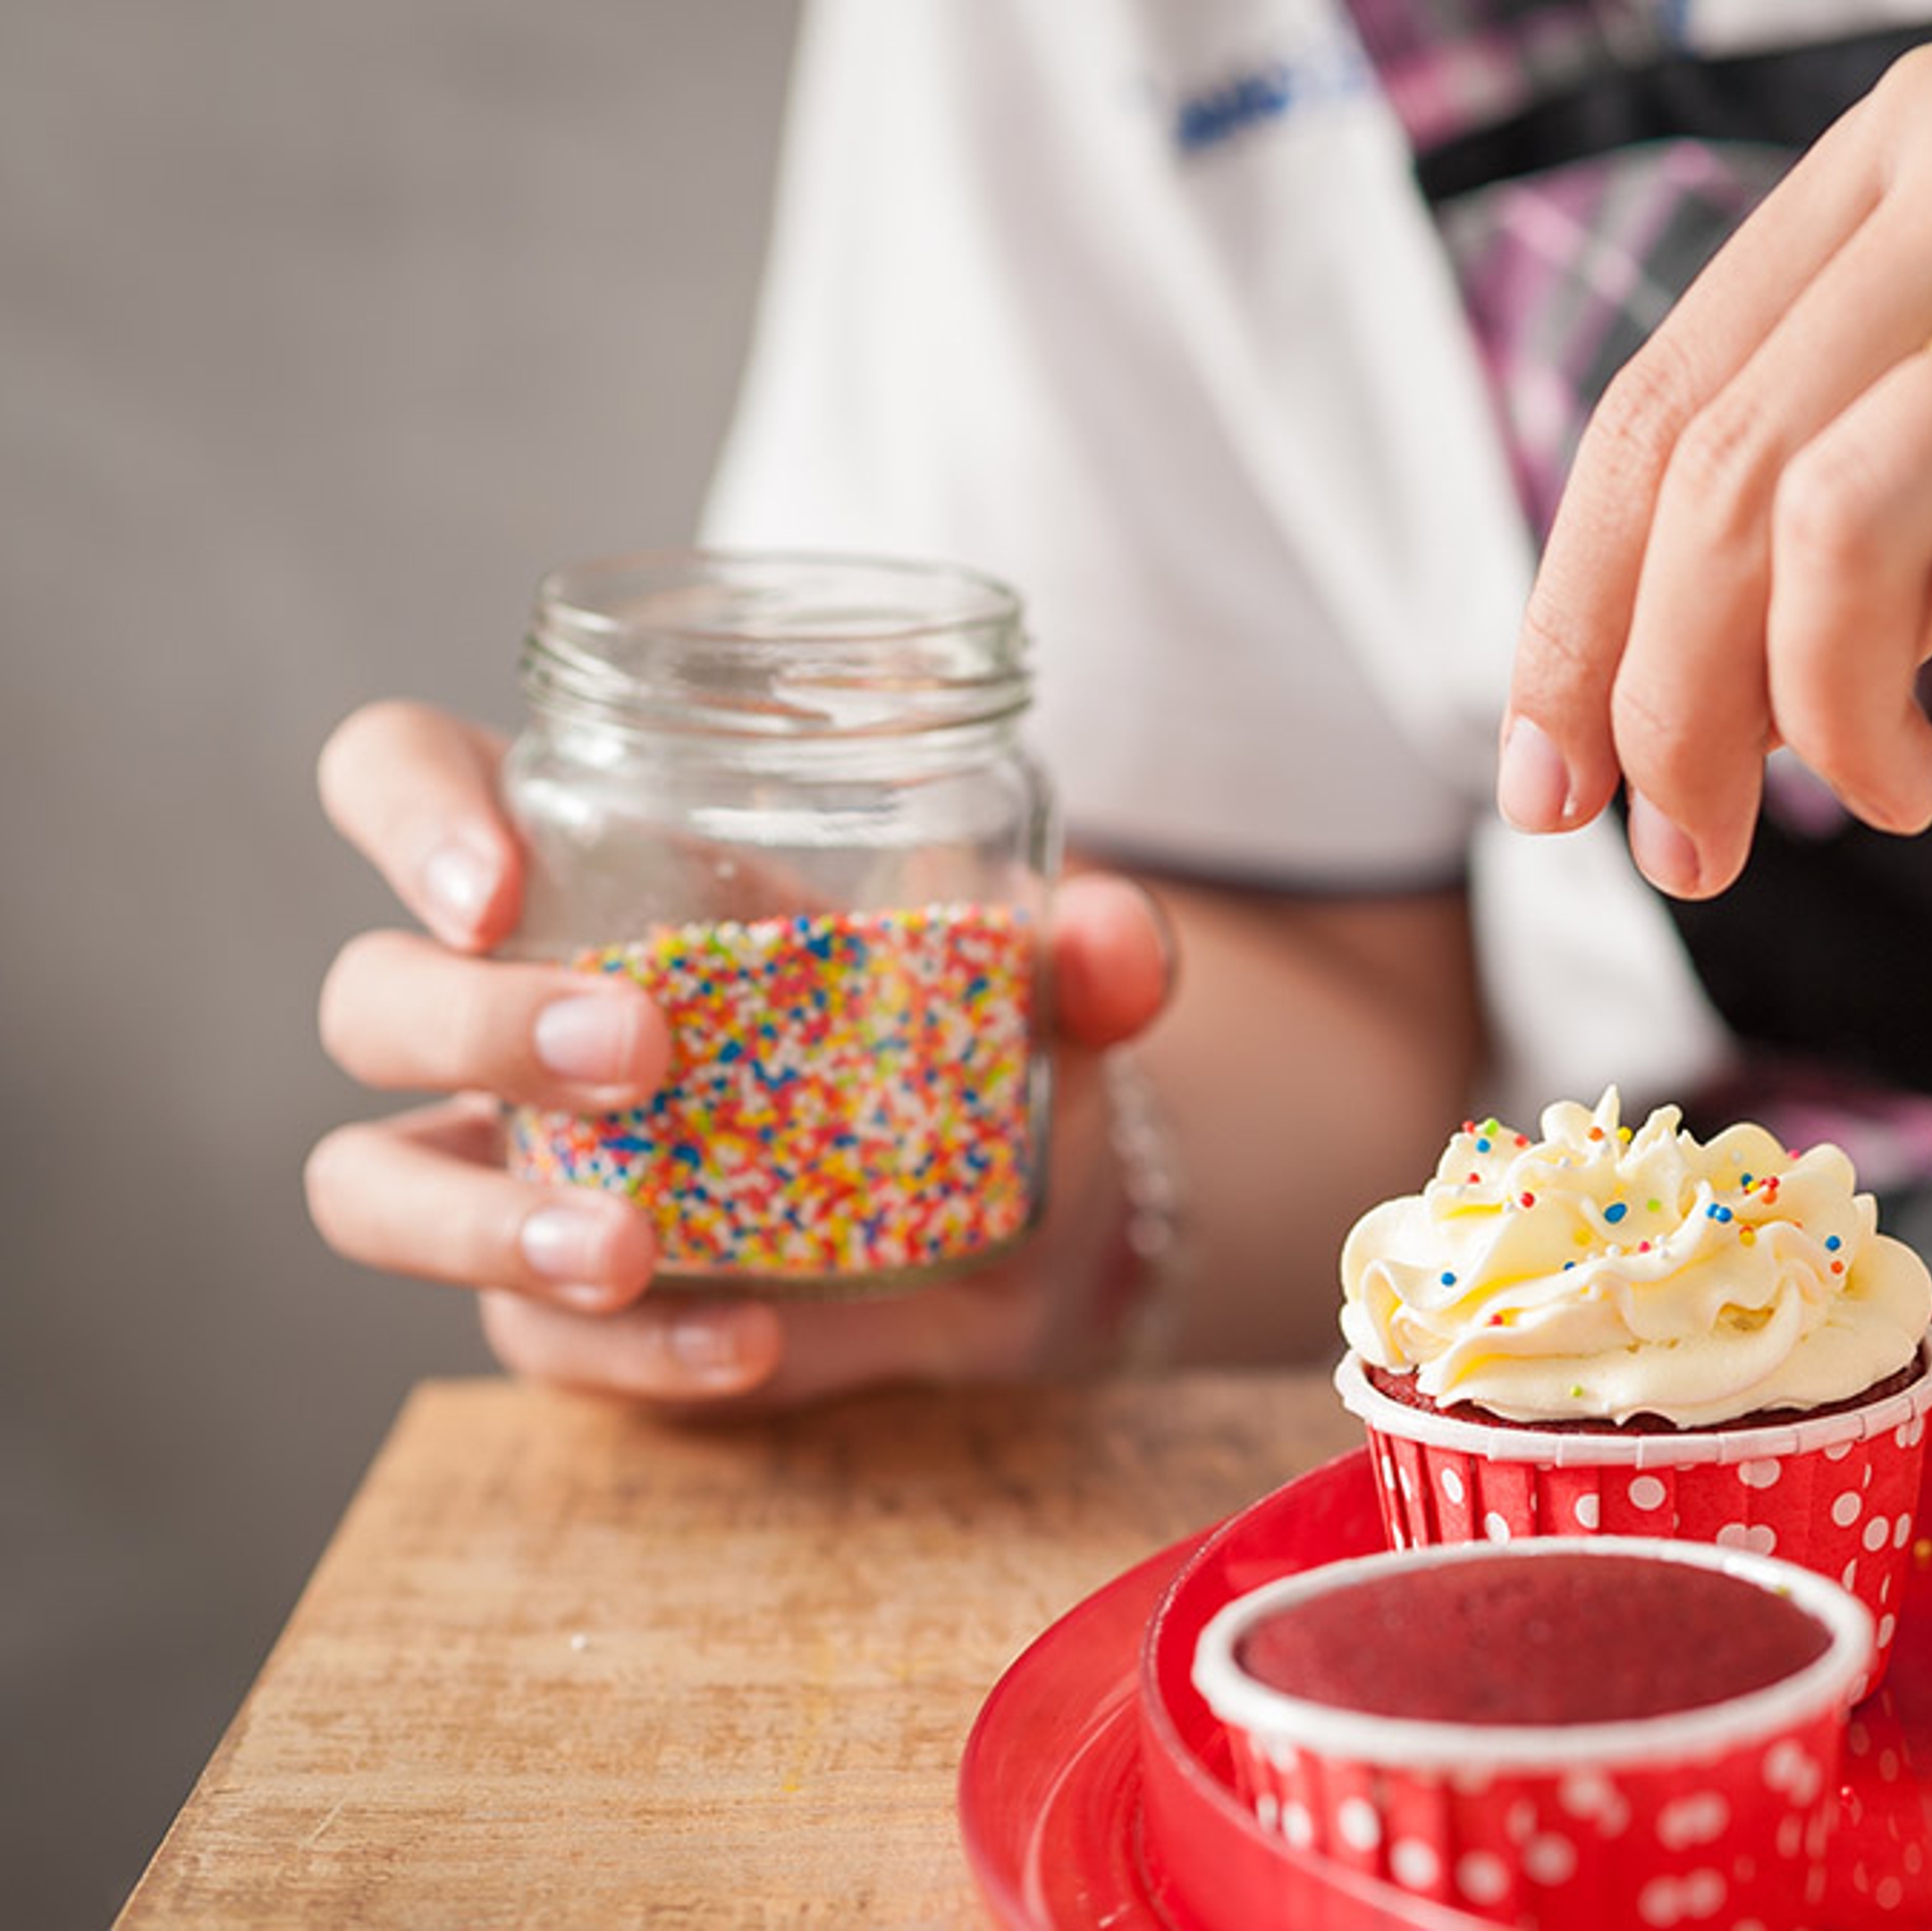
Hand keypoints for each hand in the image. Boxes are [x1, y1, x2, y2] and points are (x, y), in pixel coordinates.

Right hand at [305, 701, 1174, 1407]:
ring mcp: (510, 1166)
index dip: (409, 813)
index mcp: (591, 863)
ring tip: (632, 1247)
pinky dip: (637, 1352)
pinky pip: (532, 1340)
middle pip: (369, 994)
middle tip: (635, 1055)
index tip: (498, 884)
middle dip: (473, 1026)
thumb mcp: (1041, 993)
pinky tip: (752, 1345)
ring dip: (481, 1223)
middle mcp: (510, 1008)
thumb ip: (1087, 955)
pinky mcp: (556, 1307)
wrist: (1014, 1231)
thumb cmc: (966, 1047)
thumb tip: (1115, 942)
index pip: (404, 778)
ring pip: (369, 1186)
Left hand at [1499, 42, 1931, 894]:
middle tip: (1679, 850)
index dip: (1575, 609)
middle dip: (1666, 701)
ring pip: (1848, 524)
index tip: (1550, 783)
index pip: (1669, 396)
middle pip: (1730, 473)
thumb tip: (1687, 664)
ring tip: (1887, 794)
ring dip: (1823, 713)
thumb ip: (1885, 448)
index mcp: (1930, 136)